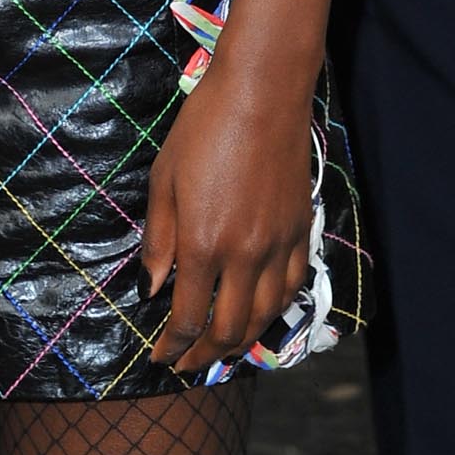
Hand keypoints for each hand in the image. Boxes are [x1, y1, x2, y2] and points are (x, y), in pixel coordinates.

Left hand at [142, 63, 313, 371]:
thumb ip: (159, 238)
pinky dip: (274, 310)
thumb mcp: (165, 178)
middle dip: (205, 354)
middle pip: (229, 329)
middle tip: (187, 362)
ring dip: (241, 341)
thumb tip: (154, 287)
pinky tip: (261, 311)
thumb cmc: (204, 127)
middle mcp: (245, 254)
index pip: (188, 317)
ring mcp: (279, 245)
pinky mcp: (301, 231)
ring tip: (222, 347)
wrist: (262, 92)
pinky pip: (292, 287)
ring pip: (265, 316)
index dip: (172, 345)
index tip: (160, 357)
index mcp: (204, 242)